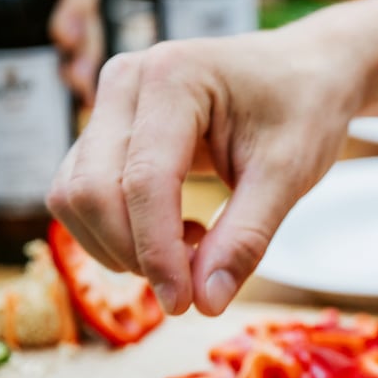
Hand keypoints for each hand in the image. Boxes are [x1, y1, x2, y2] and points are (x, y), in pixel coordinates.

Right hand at [49, 21, 370, 315]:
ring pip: (75, 196)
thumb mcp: (288, 175)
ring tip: (192, 244)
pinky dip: (117, 230)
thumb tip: (205, 303)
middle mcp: (126, 81)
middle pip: (91, 191)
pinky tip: (174, 230)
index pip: (143, 181)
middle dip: (134, 253)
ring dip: (121, 244)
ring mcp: (108, 102)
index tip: (184, 305)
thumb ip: (245, 239)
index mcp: (173, 77)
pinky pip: (81, 193)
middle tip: (195, 279)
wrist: (303, 72)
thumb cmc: (302, 109)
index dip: (156, 253)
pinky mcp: (104, 128)